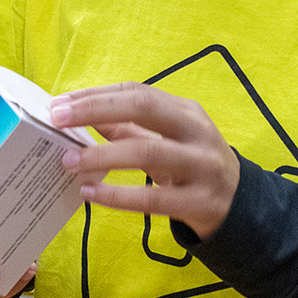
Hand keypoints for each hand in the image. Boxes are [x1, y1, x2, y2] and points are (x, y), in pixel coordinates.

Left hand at [49, 82, 240, 239]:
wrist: (240, 204)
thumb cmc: (192, 164)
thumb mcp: (165, 140)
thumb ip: (127, 128)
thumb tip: (80, 116)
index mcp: (186, 111)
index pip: (137, 93)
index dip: (96, 96)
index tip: (59, 104)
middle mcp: (197, 132)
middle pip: (144, 109)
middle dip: (95, 110)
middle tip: (57, 120)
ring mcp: (201, 166)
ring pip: (148, 153)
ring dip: (102, 155)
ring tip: (68, 161)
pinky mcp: (199, 202)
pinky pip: (153, 199)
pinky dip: (117, 195)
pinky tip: (89, 193)